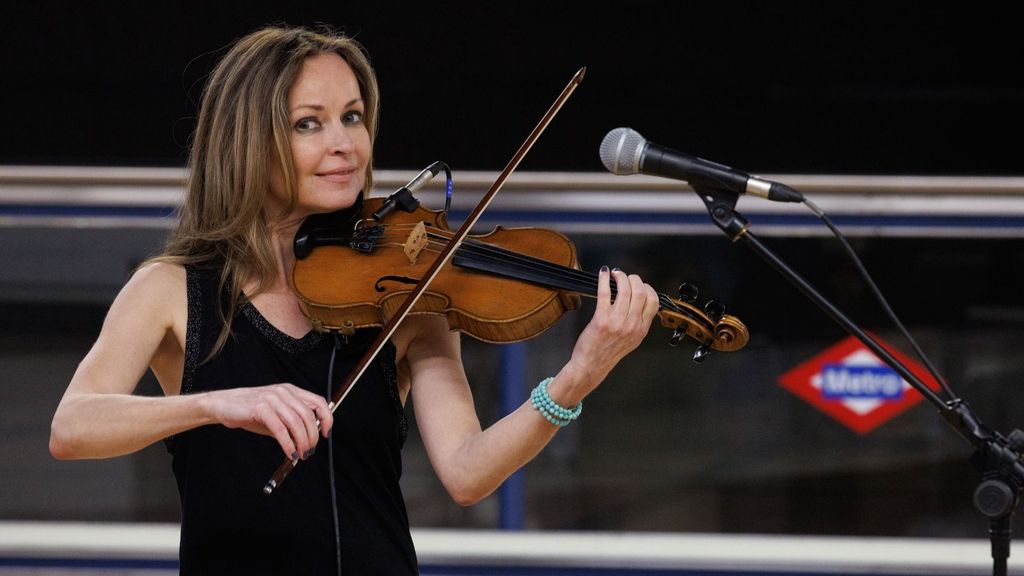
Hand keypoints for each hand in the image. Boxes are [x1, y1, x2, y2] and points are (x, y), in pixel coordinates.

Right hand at [203, 384, 333, 459]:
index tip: (325, 434)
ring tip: (300, 454)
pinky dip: (288, 443)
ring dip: (302, 442)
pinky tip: (289, 452)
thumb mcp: (276, 415)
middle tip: (309, 451)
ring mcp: (272, 399)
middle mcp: (284, 392)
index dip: (327, 418)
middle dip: (312, 437)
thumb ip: (292, 424)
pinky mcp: (261, 408)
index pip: (318, 402)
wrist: (224, 405)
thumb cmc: (250, 411)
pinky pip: (280, 429)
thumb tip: (308, 440)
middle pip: (308, 416)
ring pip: (296, 423)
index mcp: (291, 391)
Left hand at [567, 268, 658, 389]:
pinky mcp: (601, 319)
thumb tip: (640, 303)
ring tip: (615, 274)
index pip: (653, 301)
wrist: (591, 366)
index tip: (640, 284)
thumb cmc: (607, 353)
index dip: (647, 288)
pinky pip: (605, 292)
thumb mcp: (632, 340)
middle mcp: (632, 325)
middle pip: (640, 292)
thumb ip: (638, 323)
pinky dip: (604, 279)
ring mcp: (617, 322)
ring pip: (625, 290)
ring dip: (620, 277)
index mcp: (641, 330)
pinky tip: (603, 274)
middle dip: (634, 279)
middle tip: (626, 277)